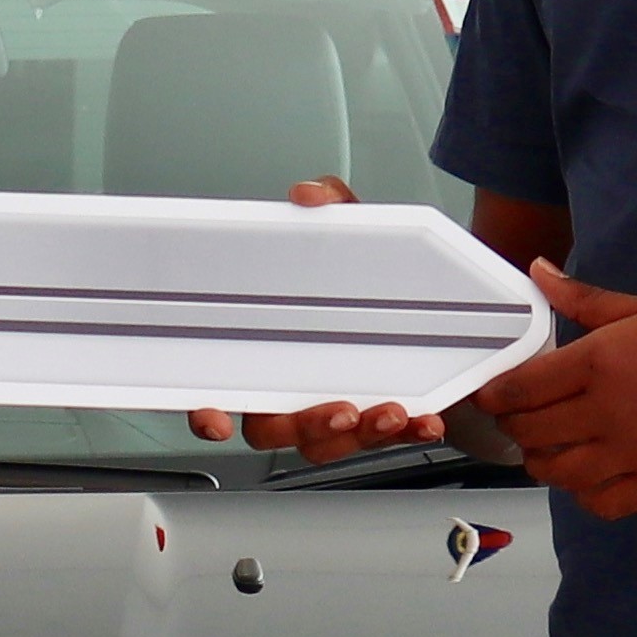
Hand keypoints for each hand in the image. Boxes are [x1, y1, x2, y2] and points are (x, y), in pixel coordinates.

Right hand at [185, 178, 445, 462]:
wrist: (430, 295)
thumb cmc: (363, 270)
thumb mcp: (352, 231)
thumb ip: (333, 206)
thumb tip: (310, 194)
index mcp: (260, 347)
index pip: (217, 386)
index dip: (205, 410)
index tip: (215, 415)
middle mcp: (284, 386)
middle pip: (272, 427)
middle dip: (304, 425)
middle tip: (339, 410)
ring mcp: (325, 406)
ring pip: (324, 441)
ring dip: (358, 435)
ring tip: (392, 411)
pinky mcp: (371, 418)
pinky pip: (378, 439)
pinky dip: (401, 433)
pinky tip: (423, 418)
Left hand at [475, 260, 636, 519]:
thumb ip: (587, 298)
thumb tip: (539, 270)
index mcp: (600, 361)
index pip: (519, 390)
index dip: (497, 394)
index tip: (496, 391)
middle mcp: (608, 412)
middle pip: (531, 434)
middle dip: (516, 426)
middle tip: (523, 416)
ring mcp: (634, 454)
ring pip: (558, 474)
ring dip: (545, 462)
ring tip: (551, 446)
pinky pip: (602, 503)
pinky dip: (585, 494)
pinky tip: (591, 474)